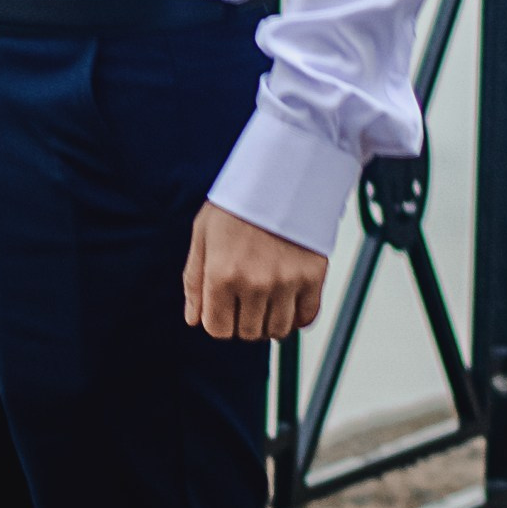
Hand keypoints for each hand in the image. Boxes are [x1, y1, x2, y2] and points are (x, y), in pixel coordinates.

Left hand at [184, 205, 327, 341]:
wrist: (280, 175)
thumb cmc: (236, 204)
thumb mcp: (203, 235)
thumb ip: (195, 280)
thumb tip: (193, 320)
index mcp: (222, 274)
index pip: (217, 328)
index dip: (217, 321)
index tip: (222, 307)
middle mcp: (255, 283)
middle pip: (248, 332)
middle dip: (242, 322)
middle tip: (244, 299)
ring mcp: (287, 281)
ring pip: (277, 330)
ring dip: (269, 322)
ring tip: (265, 300)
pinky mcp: (313, 277)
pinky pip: (307, 318)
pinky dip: (297, 317)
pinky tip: (287, 301)